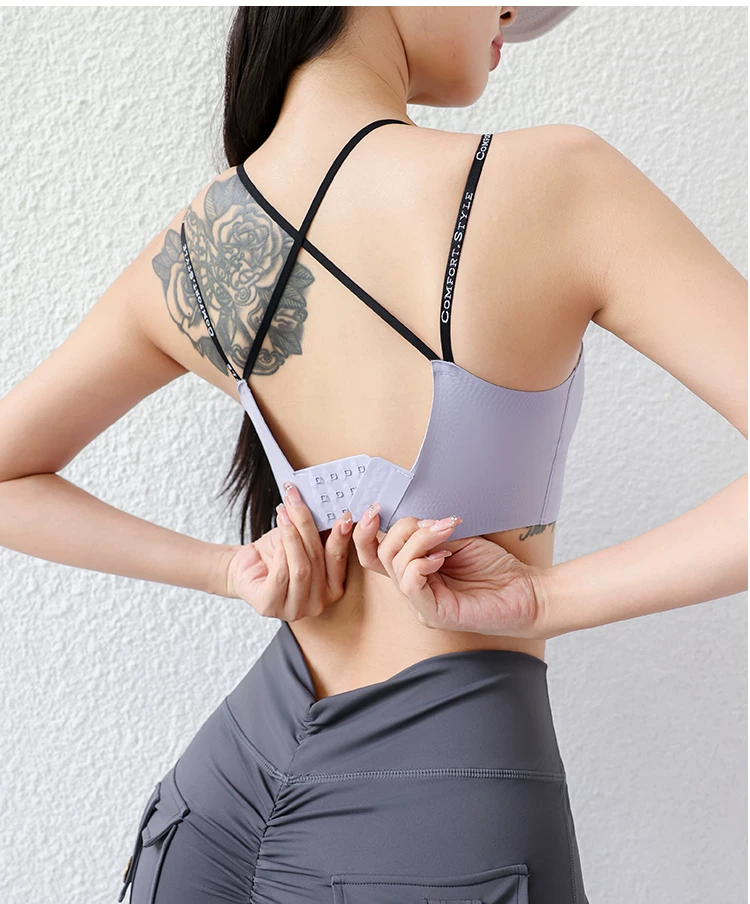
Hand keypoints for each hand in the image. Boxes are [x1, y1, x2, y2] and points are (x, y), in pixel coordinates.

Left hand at [223, 482, 352, 620]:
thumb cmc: (276, 554)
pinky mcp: (270, 607)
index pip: (339, 560)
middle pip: (317, 560)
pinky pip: (281, 576)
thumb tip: (330, 508)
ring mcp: (295, 610)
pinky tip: (276, 537)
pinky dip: (280, 552)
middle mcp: (318, 604)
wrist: (243, 567)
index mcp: (332, 589)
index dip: (341, 537)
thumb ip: (318, 533)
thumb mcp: (302, 541)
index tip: (344, 515)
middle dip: (307, 526)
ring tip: (284, 513)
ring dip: (292, 535)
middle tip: (298, 501)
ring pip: (301, 568)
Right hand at [351, 504, 545, 638]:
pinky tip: (444, 556)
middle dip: (404, 528)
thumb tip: (410, 521)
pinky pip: (410, 582)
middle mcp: (411, 589)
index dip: (366, 530)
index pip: (372, 552)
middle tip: (436, 523)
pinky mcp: (433, 614)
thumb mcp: (455, 539)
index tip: (377, 508)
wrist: (527, 591)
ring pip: (395, 563)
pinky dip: (422, 561)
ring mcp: (419, 604)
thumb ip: (428, 533)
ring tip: (447, 531)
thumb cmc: (495, 568)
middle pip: (380, 553)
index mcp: (412, 571)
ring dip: (420, 539)